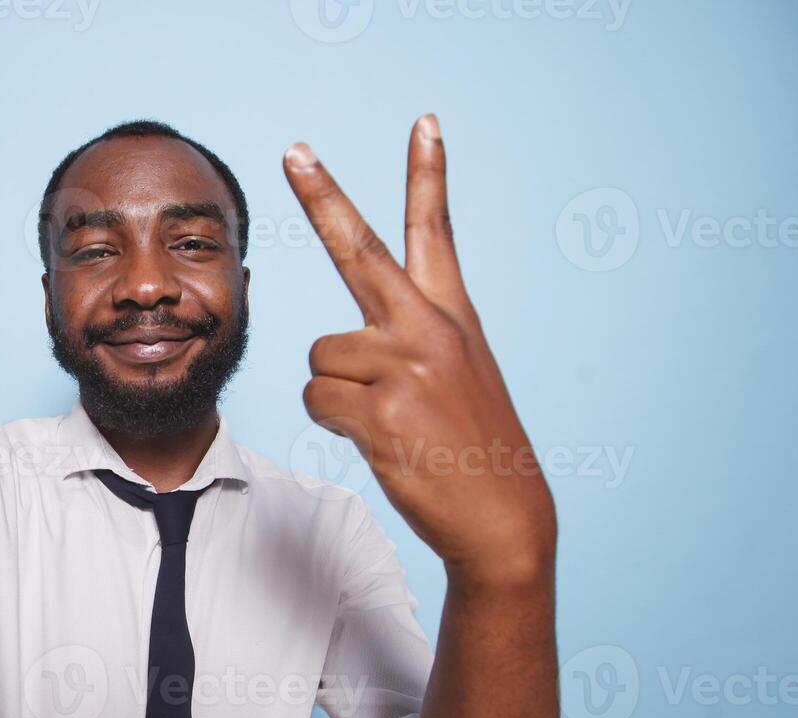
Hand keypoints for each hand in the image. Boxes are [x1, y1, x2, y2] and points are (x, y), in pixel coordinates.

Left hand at [284, 116, 555, 585]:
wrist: (504, 516)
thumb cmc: (473, 448)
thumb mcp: (460, 377)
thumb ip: (409, 342)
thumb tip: (336, 349)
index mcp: (454, 315)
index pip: (438, 230)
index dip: (428, 174)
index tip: (424, 121)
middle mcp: (430, 328)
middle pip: (361, 250)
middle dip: (322, 197)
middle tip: (292, 151)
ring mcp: (406, 365)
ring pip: (321, 356)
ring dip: (337, 393)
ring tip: (387, 421)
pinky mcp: (382, 408)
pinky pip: (319, 399)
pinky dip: (334, 423)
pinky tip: (380, 440)